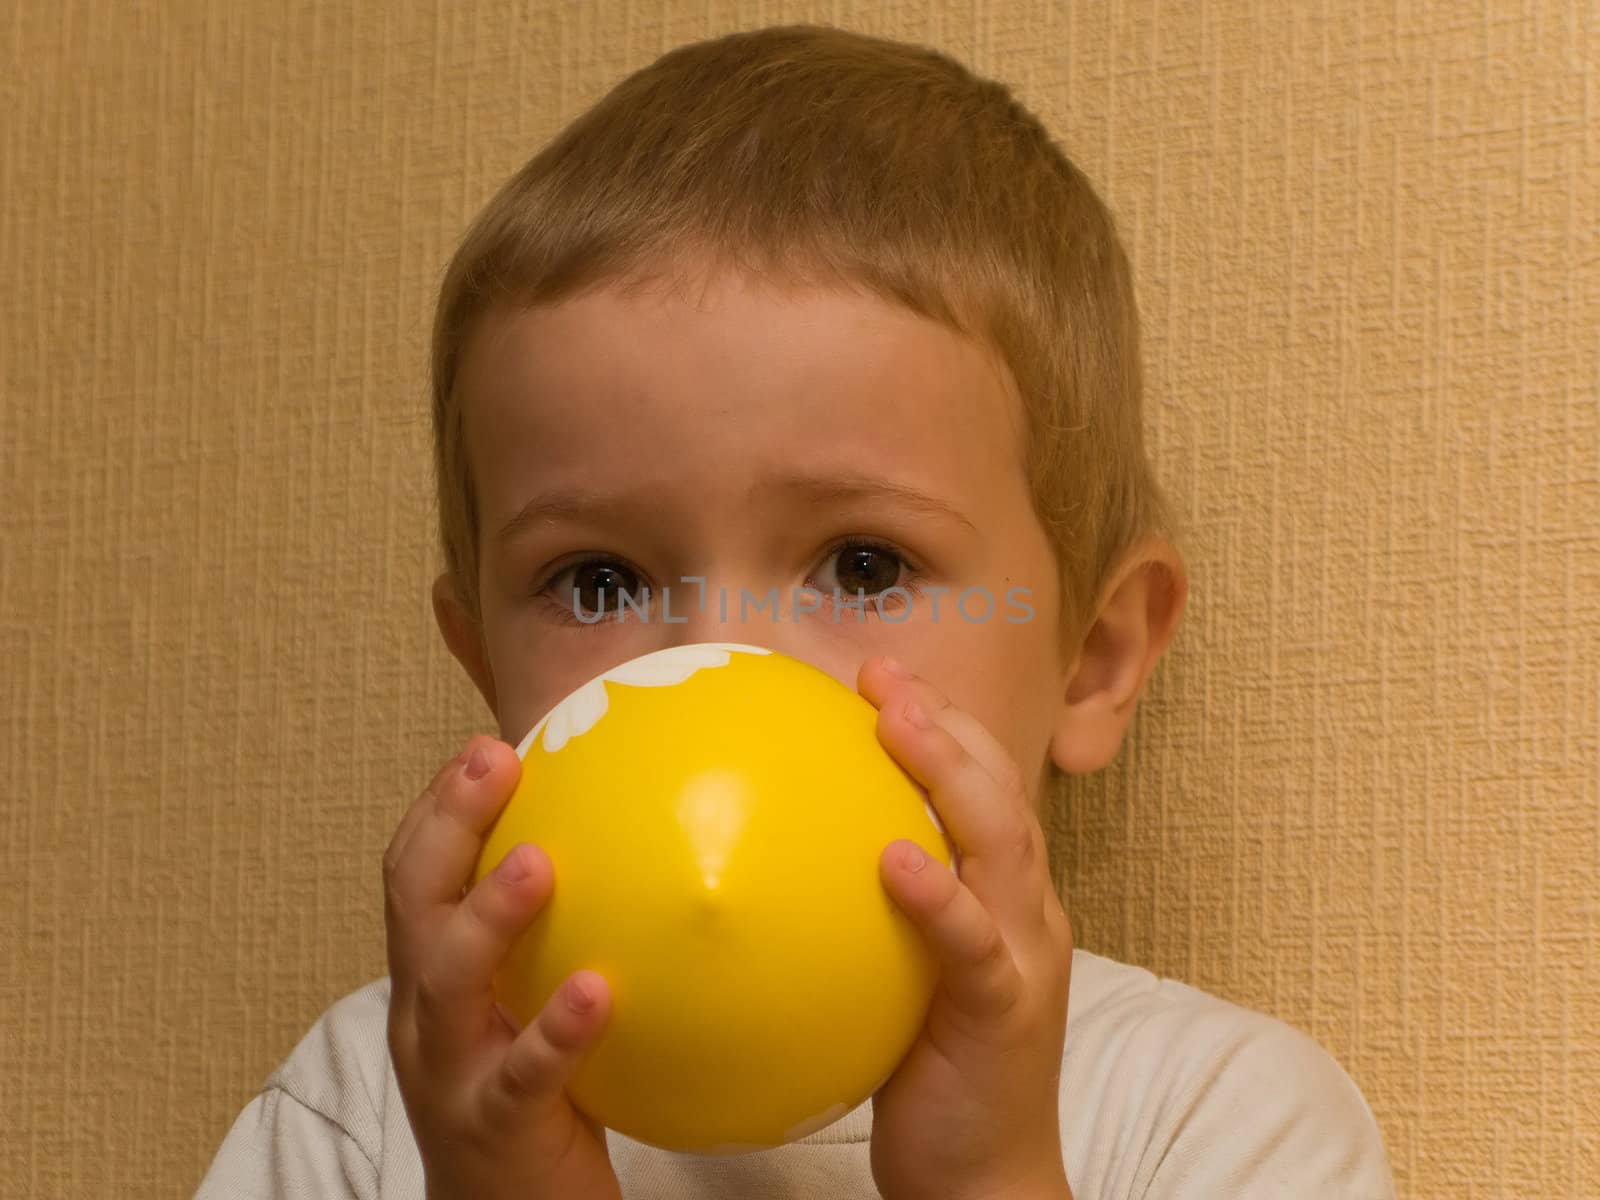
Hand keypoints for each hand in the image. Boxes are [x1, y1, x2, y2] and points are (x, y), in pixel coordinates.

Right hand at [383, 736, 621, 1199]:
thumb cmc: (533, 1094)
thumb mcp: (532, 1002)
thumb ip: (565, 932)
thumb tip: (648, 847)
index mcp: (433, 975)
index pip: (414, 874)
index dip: (438, 806)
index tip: (483, 747)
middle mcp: (425, 1014)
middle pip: (413, 905)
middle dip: (446, 826)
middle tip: (492, 762)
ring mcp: (449, 1071)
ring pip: (447, 983)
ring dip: (487, 916)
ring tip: (536, 862)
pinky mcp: (491, 1127)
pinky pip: (520, 1076)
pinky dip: (555, 1032)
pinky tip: (600, 991)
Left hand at [858, 657, 1074, 1199]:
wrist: (983, 1182)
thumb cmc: (930, 1076)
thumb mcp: (893, 980)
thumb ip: (864, 919)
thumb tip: (769, 867)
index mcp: (1001, 898)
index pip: (982, 787)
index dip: (941, 723)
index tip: (880, 676)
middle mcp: (1024, 911)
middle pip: (999, 791)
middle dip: (946, 722)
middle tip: (884, 676)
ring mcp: (1024, 956)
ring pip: (1002, 843)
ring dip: (949, 774)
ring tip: (897, 723)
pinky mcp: (1006, 1010)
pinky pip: (974, 944)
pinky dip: (940, 896)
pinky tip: (895, 861)